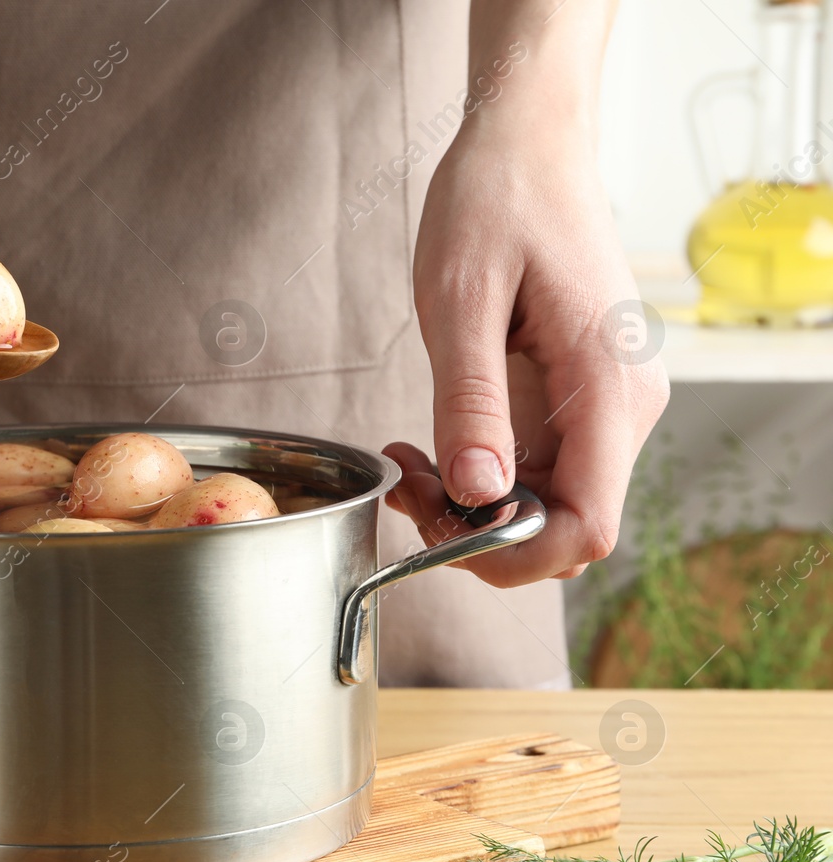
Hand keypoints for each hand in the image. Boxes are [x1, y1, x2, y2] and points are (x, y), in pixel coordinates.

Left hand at [385, 119, 668, 585]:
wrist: (526, 141)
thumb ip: (472, 401)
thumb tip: (480, 492)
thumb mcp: (461, 300)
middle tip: (405, 482)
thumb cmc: (495, 200)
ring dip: (470, 506)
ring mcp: (602, 406)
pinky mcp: (575, 400)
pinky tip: (430, 443)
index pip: (587, 527)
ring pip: (544, 505)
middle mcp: (622, 408)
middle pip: (563, 528)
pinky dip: (478, 476)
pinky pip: (533, 469)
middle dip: (477, 531)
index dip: (512, 554)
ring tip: (407, 459)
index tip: (436, 527)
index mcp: (607, 388)